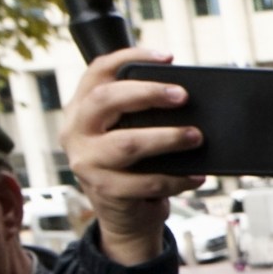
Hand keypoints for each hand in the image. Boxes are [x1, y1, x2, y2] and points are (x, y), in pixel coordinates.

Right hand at [61, 46, 204, 265]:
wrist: (125, 217)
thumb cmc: (133, 166)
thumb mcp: (130, 132)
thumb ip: (143, 112)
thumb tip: (186, 96)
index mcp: (81, 108)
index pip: (97, 71)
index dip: (130, 56)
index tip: (168, 56)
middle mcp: (76, 131)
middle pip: (106, 99)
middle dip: (148, 93)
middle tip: (183, 96)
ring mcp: (86, 162)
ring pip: (126, 143)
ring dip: (167, 138)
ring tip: (196, 136)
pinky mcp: (104, 190)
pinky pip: (145, 182)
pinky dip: (176, 178)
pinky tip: (196, 176)